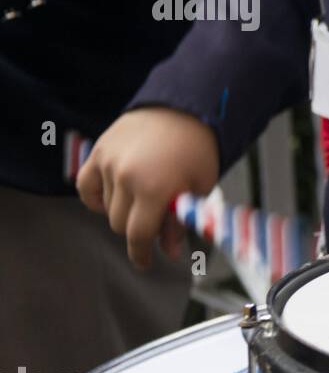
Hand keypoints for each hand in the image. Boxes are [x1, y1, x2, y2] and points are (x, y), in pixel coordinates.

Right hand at [77, 108, 219, 268]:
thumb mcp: (199, 189)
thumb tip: (169, 252)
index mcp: (155, 190)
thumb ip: (180, 222)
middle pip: (120, 224)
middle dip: (137, 229)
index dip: (141, 254)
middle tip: (156, 221)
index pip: (138, 236)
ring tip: (145, 197)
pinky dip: (96, 197)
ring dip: (122, 210)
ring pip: (105, 207)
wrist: (185, 109)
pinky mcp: (99, 151)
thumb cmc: (198, 151)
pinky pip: (86, 186)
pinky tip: (113, 197)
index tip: (145, 263)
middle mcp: (127, 177)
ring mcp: (109, 163)